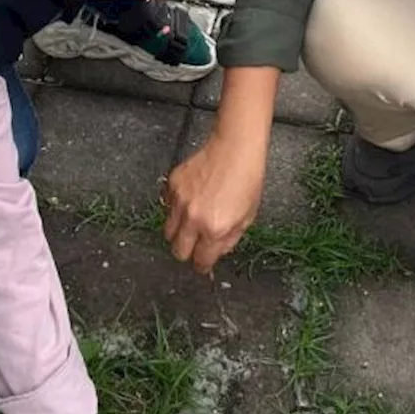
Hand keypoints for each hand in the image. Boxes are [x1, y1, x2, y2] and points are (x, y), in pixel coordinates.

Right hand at [163, 132, 266, 274]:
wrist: (236, 148)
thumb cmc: (247, 179)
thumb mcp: (247, 217)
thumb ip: (229, 241)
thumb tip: (214, 255)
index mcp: (215, 229)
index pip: (200, 261)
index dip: (203, 265)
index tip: (203, 263)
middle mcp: (194, 218)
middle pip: (178, 251)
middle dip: (188, 252)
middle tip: (196, 244)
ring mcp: (180, 202)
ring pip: (168, 231)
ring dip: (179, 231)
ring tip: (193, 220)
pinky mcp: (172, 186)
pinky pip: (167, 207)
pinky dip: (175, 209)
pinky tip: (191, 200)